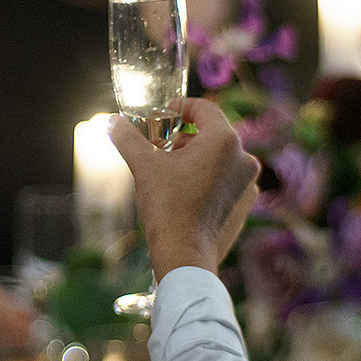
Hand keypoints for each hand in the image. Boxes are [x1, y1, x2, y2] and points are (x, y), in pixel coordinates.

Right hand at [109, 98, 259, 276]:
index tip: (165, 114)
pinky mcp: (245, 201)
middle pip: (212, 132)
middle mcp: (243, 157)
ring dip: (195, 155)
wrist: (184, 254)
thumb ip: (128, 137)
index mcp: (223, 140)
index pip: (205, 108)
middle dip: (185, 135)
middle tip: (161, 145)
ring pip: (219, 155)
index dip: (182, 106)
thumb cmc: (167, 207)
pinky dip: (207, 175)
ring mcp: (247, 181)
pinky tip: (185, 188)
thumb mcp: (143, 165)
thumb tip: (113, 121)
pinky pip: (226, 176)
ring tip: (169, 168)